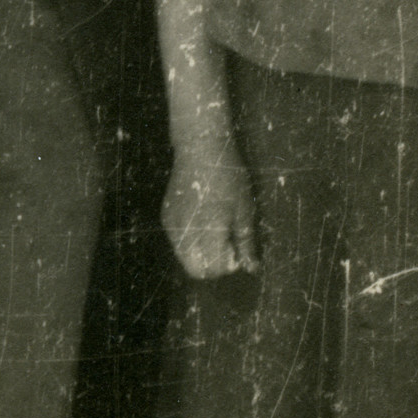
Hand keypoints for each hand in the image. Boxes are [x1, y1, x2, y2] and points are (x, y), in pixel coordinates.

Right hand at [162, 141, 258, 279]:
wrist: (200, 148)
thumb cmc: (229, 176)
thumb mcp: (244, 209)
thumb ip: (246, 242)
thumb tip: (252, 268)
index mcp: (207, 232)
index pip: (211, 270)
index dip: (227, 265)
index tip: (237, 249)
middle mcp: (184, 232)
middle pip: (194, 269)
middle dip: (212, 265)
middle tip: (227, 244)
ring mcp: (172, 224)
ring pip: (183, 257)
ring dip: (200, 254)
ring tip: (215, 230)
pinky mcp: (166, 215)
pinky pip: (177, 240)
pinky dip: (190, 240)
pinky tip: (203, 219)